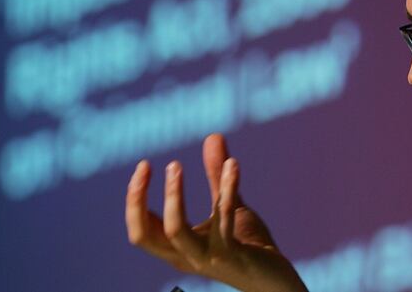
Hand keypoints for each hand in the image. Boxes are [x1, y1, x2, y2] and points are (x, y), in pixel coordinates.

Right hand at [125, 133, 307, 291]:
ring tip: (176, 166)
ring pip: (174, 231)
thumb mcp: (228, 206)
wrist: (277, 279)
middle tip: (148, 165)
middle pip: (143, 235)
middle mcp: (186, 256)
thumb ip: (216, 176)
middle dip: (137, 199)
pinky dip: (226, 189)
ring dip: (173, 196)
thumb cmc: (249, 244)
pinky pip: (223, 220)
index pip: (141, 228)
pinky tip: (233, 166)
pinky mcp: (231, 255)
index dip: (134, 199)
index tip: (144, 165)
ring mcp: (207, 258)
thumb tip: (212, 136)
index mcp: (178, 247)